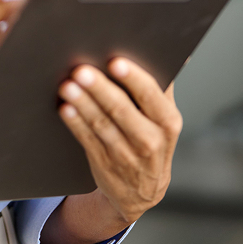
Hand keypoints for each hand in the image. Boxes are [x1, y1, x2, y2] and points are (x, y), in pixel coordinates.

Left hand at [58, 58, 182, 226]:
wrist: (142, 191)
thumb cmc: (152, 139)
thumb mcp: (164, 119)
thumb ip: (163, 87)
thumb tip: (176, 53)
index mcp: (168, 122)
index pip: (151, 96)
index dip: (133, 78)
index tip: (115, 62)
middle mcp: (151, 140)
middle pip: (122, 110)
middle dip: (100, 89)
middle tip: (81, 70)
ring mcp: (127, 155)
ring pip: (102, 125)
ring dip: (83, 104)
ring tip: (68, 86)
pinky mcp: (105, 165)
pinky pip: (88, 140)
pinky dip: (76, 124)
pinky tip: (66, 109)